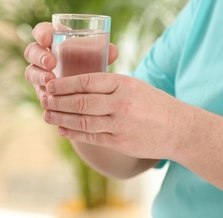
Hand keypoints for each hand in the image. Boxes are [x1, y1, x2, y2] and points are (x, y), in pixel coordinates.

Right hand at [24, 22, 118, 100]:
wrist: (90, 85)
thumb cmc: (92, 62)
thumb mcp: (98, 55)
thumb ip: (104, 51)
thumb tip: (113, 51)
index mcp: (54, 39)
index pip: (41, 31)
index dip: (41, 34)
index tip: (48, 39)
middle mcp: (43, 55)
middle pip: (32, 51)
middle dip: (39, 56)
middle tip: (51, 63)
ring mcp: (40, 73)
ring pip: (30, 72)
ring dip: (38, 75)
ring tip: (50, 80)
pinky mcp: (42, 90)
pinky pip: (38, 91)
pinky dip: (43, 94)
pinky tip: (50, 97)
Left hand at [41, 73, 188, 159]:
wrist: (180, 129)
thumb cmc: (154, 104)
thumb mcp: (134, 86)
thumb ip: (110, 85)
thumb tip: (79, 85)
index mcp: (123, 84)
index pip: (87, 81)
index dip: (65, 84)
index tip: (50, 85)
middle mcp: (120, 103)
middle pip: (81, 102)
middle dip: (58, 101)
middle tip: (43, 100)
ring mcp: (120, 124)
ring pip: (82, 121)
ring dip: (61, 118)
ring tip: (46, 115)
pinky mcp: (120, 142)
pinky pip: (91, 137)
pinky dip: (73, 133)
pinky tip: (62, 129)